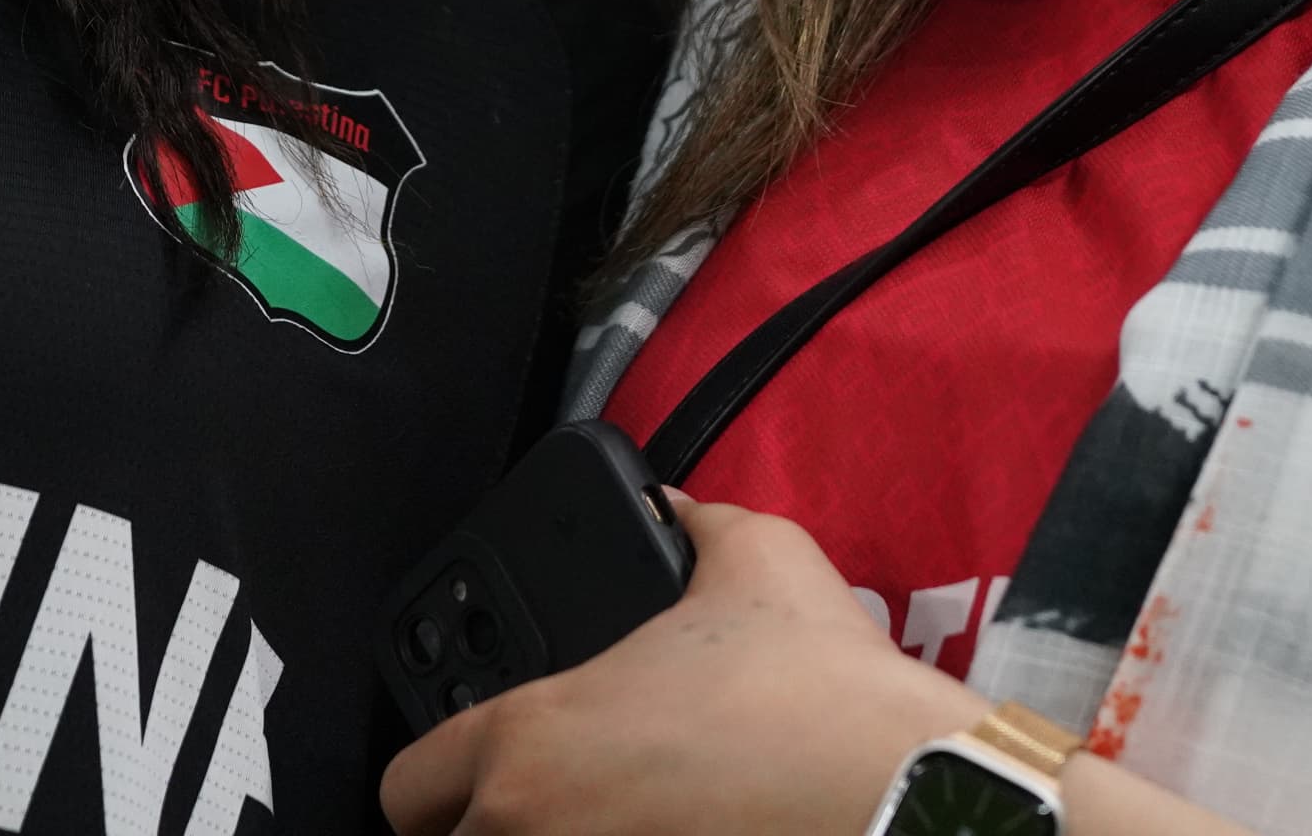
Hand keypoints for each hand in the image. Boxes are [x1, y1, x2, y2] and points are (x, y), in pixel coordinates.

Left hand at [381, 498, 971, 835]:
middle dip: (497, 826)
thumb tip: (678, 509)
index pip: (406, 787)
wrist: (904, 798)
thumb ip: (694, 525)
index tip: (467, 776)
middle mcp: (537, 831)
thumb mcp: (758, 559)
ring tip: (624, 820)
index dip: (434, 776)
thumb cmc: (822, 694)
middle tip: (562, 801)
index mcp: (532, 741)